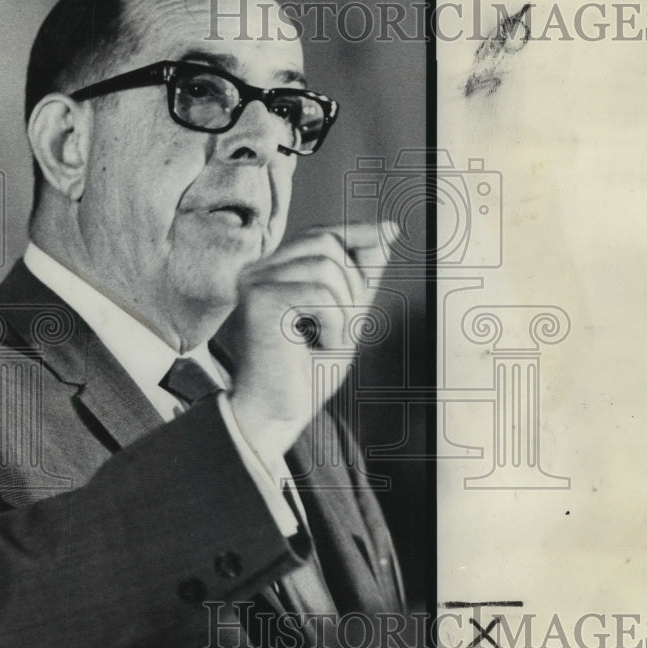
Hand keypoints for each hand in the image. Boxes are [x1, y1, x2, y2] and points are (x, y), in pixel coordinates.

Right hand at [228, 223, 392, 456]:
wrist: (275, 417)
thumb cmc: (303, 378)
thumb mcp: (343, 320)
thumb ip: (359, 280)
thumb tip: (386, 234)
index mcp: (270, 274)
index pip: (318, 235)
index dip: (357, 231)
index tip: (392, 230)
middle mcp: (256, 271)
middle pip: (324, 241)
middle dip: (352, 281)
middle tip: (344, 329)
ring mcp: (253, 282)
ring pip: (325, 266)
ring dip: (343, 309)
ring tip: (328, 342)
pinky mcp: (259, 299)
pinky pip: (319, 292)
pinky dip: (333, 322)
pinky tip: (316, 347)